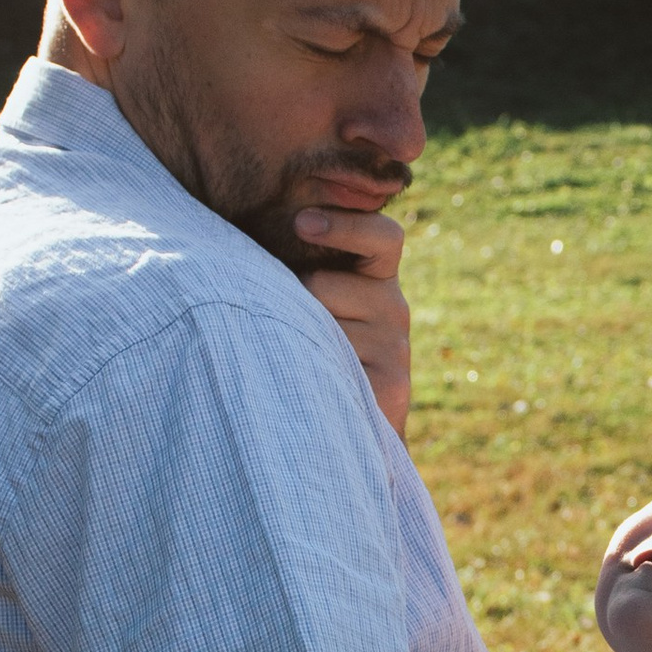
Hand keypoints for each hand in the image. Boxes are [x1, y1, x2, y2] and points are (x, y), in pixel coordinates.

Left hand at [293, 202, 409, 434]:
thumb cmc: (309, 351)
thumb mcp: (310, 302)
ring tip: (304, 361)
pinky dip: (309, 369)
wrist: (344, 429)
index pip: (383, 237)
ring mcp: (396, 347)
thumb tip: (255, 235)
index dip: (346, 226)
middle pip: (323, 283)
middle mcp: (394, 308)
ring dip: (297, 340)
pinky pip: (331, 362)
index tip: (301, 222)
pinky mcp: (393, 383)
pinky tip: (312, 382)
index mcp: (378, 278)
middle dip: (295, 300)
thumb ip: (303, 269)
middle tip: (295, 328)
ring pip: (320, 326)